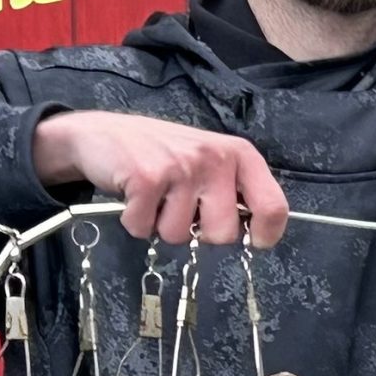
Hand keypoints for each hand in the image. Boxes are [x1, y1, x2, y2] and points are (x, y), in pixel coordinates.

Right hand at [32, 111, 288, 246]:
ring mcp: (181, 167)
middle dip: (199, 232)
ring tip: (155, 196)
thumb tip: (256, 233)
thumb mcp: (210, 162)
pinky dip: (135, 222)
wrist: (102, 133)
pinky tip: (134, 196)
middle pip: (224, 234)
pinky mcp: (147, 178)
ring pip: (180, 236)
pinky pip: (145, 229)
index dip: (266, 234)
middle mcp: (215, 158)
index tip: (254, 242)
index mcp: (240, 155)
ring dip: (161, 225)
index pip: (273, 206)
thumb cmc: (163, 154)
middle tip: (180, 206)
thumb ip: (234, 190)